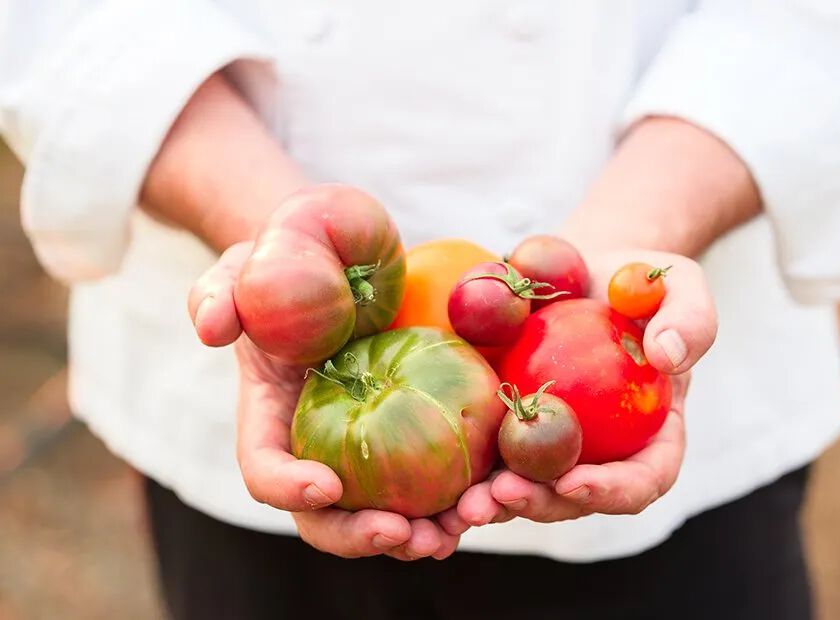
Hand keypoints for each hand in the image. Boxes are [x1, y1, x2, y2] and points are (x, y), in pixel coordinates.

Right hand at [188, 241, 468, 558]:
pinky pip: (434, 480)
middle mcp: (317, 445)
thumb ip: (218, 294)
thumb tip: (212, 328)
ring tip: (454, 529)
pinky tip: (486, 498)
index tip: (328, 484)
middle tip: (403, 533)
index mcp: (272, 417)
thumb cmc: (286, 262)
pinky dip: (456, 498)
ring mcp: (366, 446)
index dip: (288, 487)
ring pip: (384, 513)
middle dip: (360, 536)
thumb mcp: (244, 269)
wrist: (341, 257)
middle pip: (327, 516)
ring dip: (418, 534)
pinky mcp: (413, 433)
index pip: (265, 469)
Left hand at [455, 249, 715, 525]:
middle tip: (504, 495)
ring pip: (527, 488)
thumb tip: (669, 357)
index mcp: (651, 433)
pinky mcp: (509, 426)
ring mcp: (552, 444)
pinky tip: (438, 477)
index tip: (576, 481)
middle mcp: (601, 451)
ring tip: (467, 504)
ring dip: (497, 503)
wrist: (579, 267)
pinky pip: (488, 456)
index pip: (644, 478)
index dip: (613, 490)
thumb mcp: (679, 284)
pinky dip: (466, 473)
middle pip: (576, 497)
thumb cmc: (637, 278)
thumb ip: (689, 319)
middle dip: (542, 504)